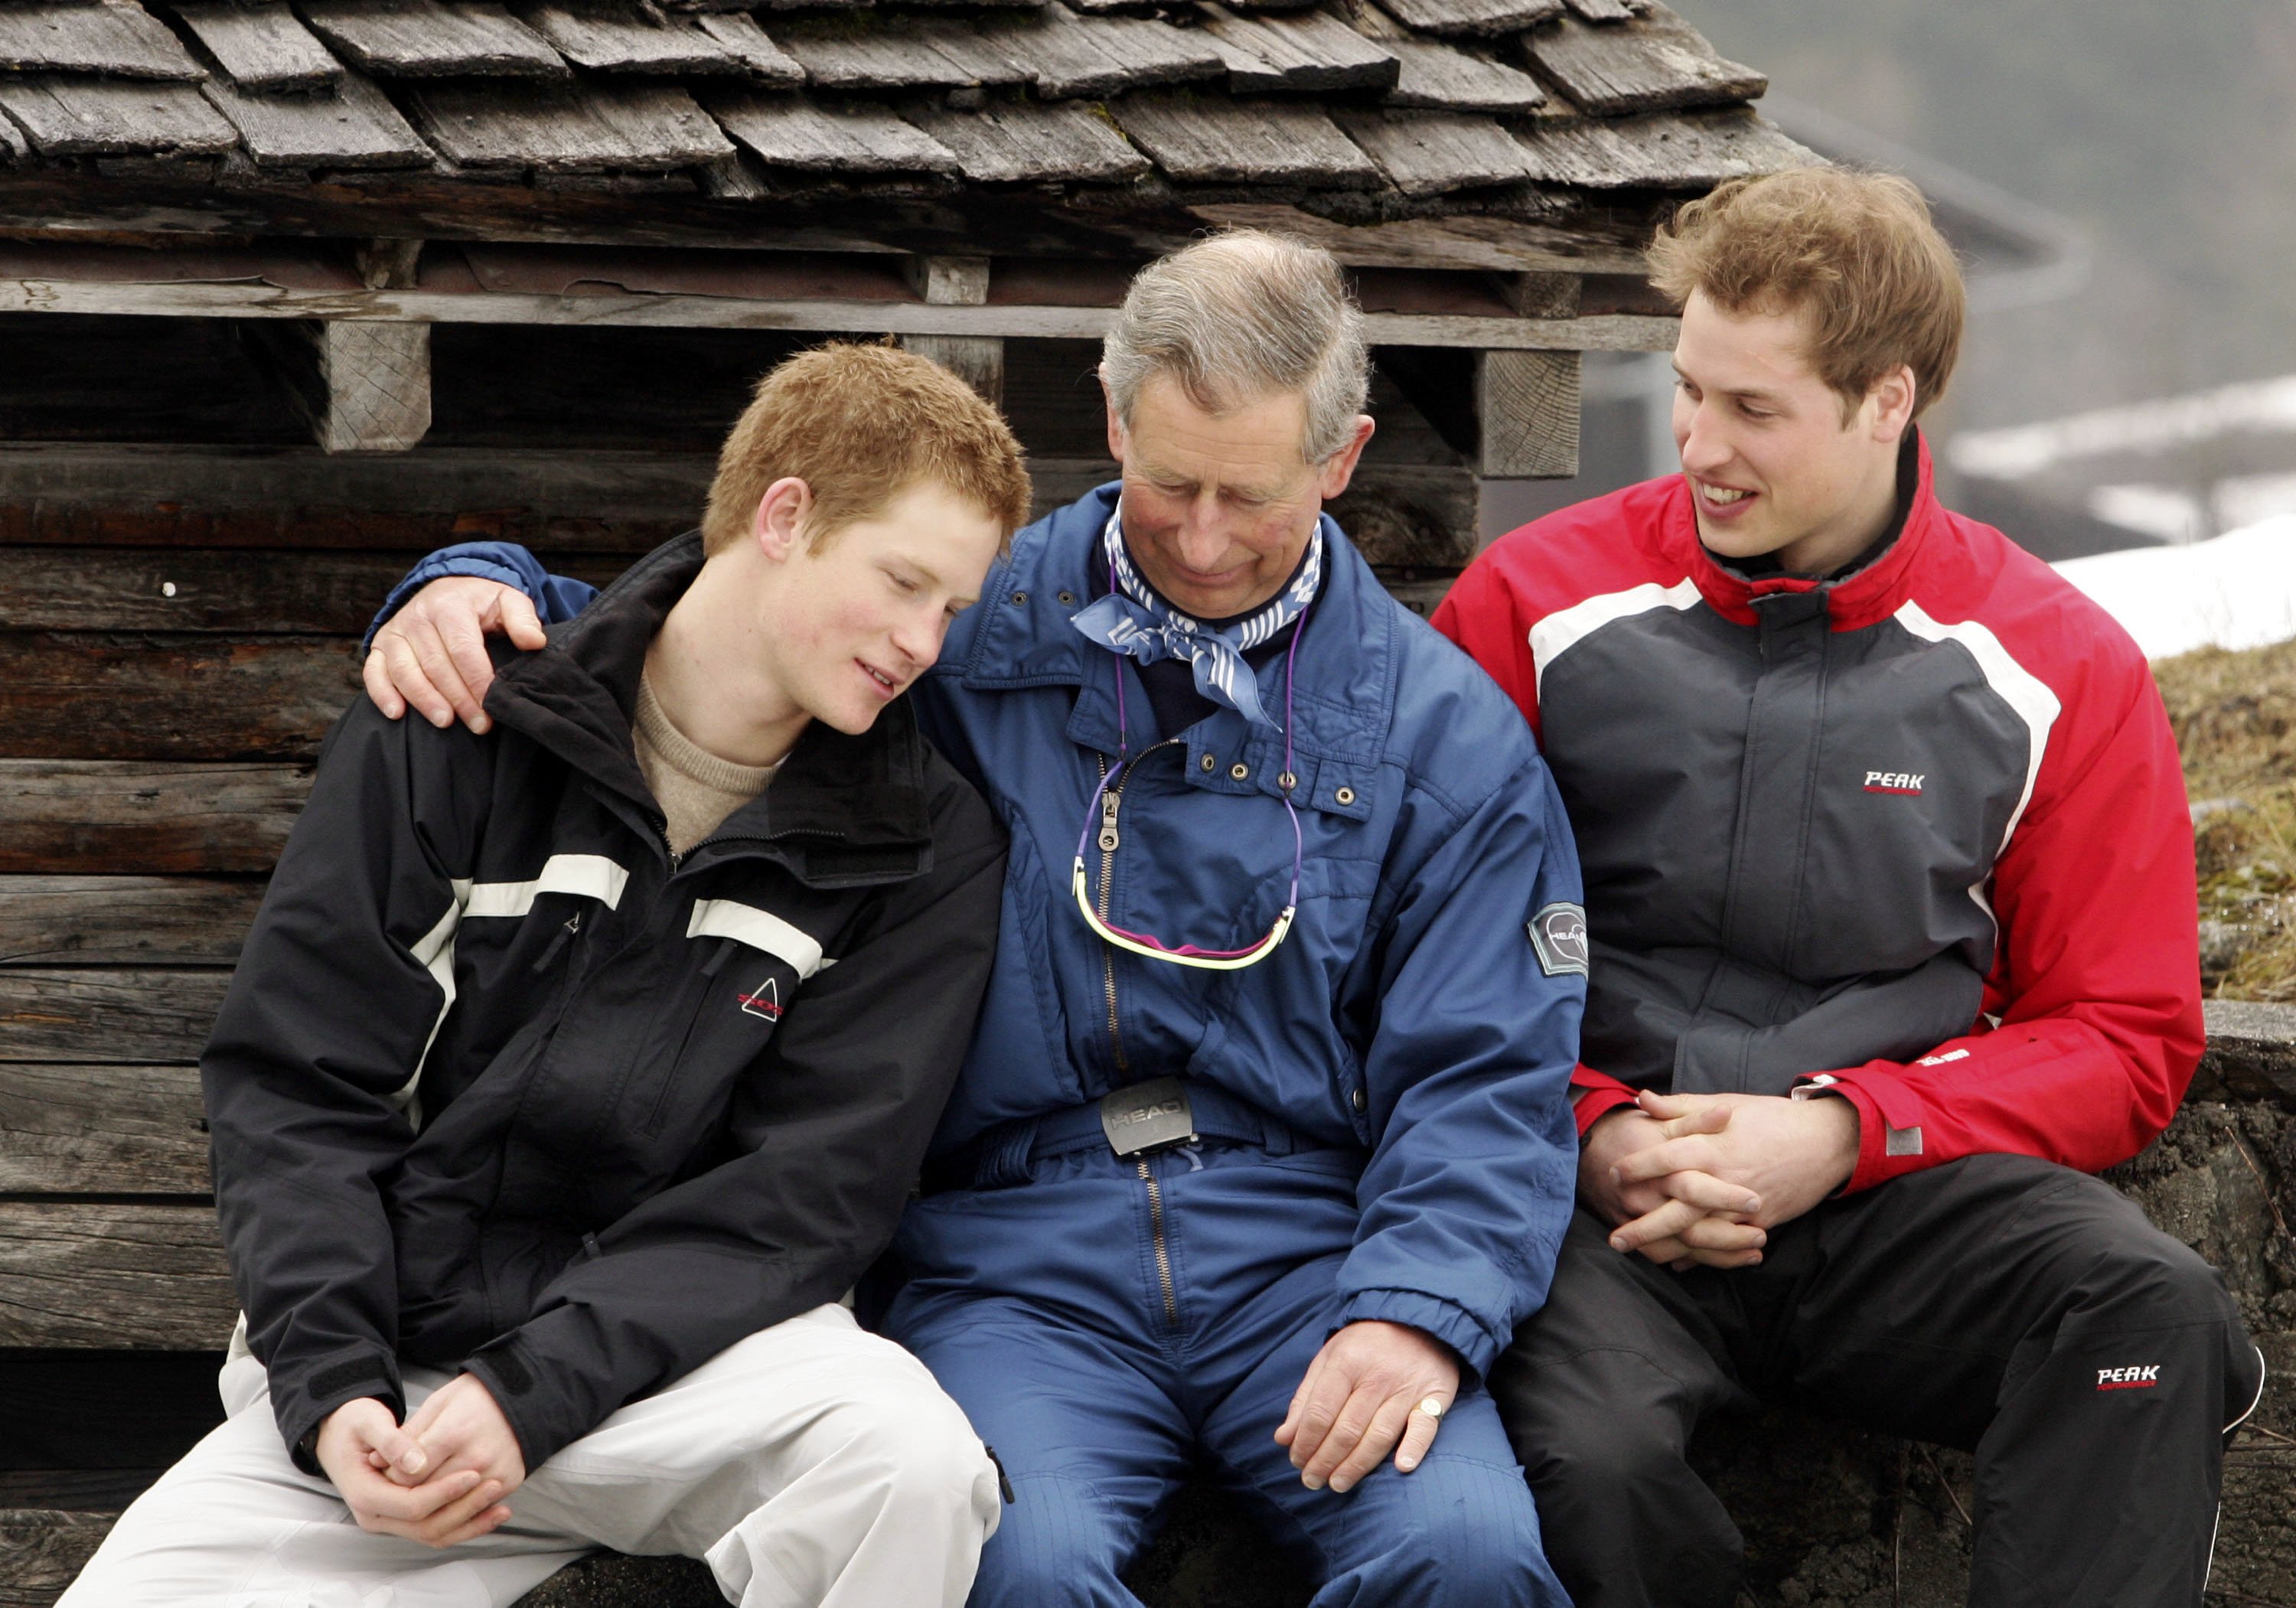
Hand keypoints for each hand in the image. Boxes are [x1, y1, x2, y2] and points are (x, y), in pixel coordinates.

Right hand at [314, 1396, 512, 1547]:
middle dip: (463, 1509)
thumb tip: (416, 1464)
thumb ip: (393, 1443)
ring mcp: (388, 1521)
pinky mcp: (402, 1518)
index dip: (444, 1492)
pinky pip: (434, 1529)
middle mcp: (375, 1516)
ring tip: (500, 1506)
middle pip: (425, 1526)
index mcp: (365, 1495)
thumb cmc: (354, 1424)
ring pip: (432, 1533)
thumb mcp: (369, 1423)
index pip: (411, 1505)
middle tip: (494, 1487)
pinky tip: (489, 1513)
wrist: (339, 1434)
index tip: (474, 1474)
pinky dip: (462, 1524)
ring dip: (468, 1522)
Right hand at [362, 577, 544, 733]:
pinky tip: (397, 714)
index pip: (464, 650)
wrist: (447, 588)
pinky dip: (382, 693)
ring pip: (406, 671)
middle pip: (437, 666)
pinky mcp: (381, 644)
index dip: (478, 682)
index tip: (494, 708)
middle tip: (479, 725)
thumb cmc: (481, 603)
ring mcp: (396, 631)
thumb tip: (535, 642)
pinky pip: (374, 671)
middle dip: (459, 699)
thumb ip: (523, 619)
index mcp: (450, 606)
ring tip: (446, 722)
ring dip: (425, 700)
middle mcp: (418, 617)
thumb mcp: (508, 600)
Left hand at [392, 1373, 526, 1505]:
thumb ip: (408, 1436)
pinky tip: (447, 1500)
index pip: (409, 1475)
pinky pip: (475, 1509)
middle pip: (428, 1496)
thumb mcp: (437, 1405)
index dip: (392, 1478)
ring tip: (420, 1497)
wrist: (525, 1397)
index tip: (388, 1472)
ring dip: (431, 1508)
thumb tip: (375, 1462)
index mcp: (454, 1434)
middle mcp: (476, 1458)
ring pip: (450, 1510)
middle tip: (398, 1489)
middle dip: (408, 1495)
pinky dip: (458, 1508)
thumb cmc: (475, 1398)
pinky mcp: (509, 1482)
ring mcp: (495, 1473)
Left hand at [1274, 1320, 1456, 1493]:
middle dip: (1325, 1461)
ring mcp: (1407, 1388)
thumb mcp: (1328, 1359)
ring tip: (1337, 1484)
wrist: (1417, 1318)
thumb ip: (1306, 1399)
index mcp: (1346, 1363)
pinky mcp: (1435, 1396)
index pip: (1320, 1412)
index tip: (1296, 1461)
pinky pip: (1425, 1426)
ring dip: (1356, 1466)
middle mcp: (1377, 1376)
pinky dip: (1414, 1447)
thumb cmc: (1365, 1345)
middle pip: (1347, 1429)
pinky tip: (1401, 1467)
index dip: (1305, 1442)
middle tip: (1312, 1480)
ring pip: (1379, 1435)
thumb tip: (1284, 1438)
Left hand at [1607, 1091, 1859, 1261]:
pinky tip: (1678, 1262)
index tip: (1612, 1174)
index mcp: (1713, 1147)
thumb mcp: (1725, 1103)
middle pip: (1677, 1211)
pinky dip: (1701, 1257)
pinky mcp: (1760, 1223)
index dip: (1636, 1167)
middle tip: (1615, 1239)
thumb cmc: (1771, 1118)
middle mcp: (1724, 1180)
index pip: (1665, 1159)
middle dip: (1644, 1227)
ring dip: (1668, 1249)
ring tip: (1641, 1255)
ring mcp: (1744, 1207)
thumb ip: (1681, 1107)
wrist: (1825, 1142)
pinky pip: (1725, 1246)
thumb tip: (1642, 1100)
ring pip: (1700, 1236)